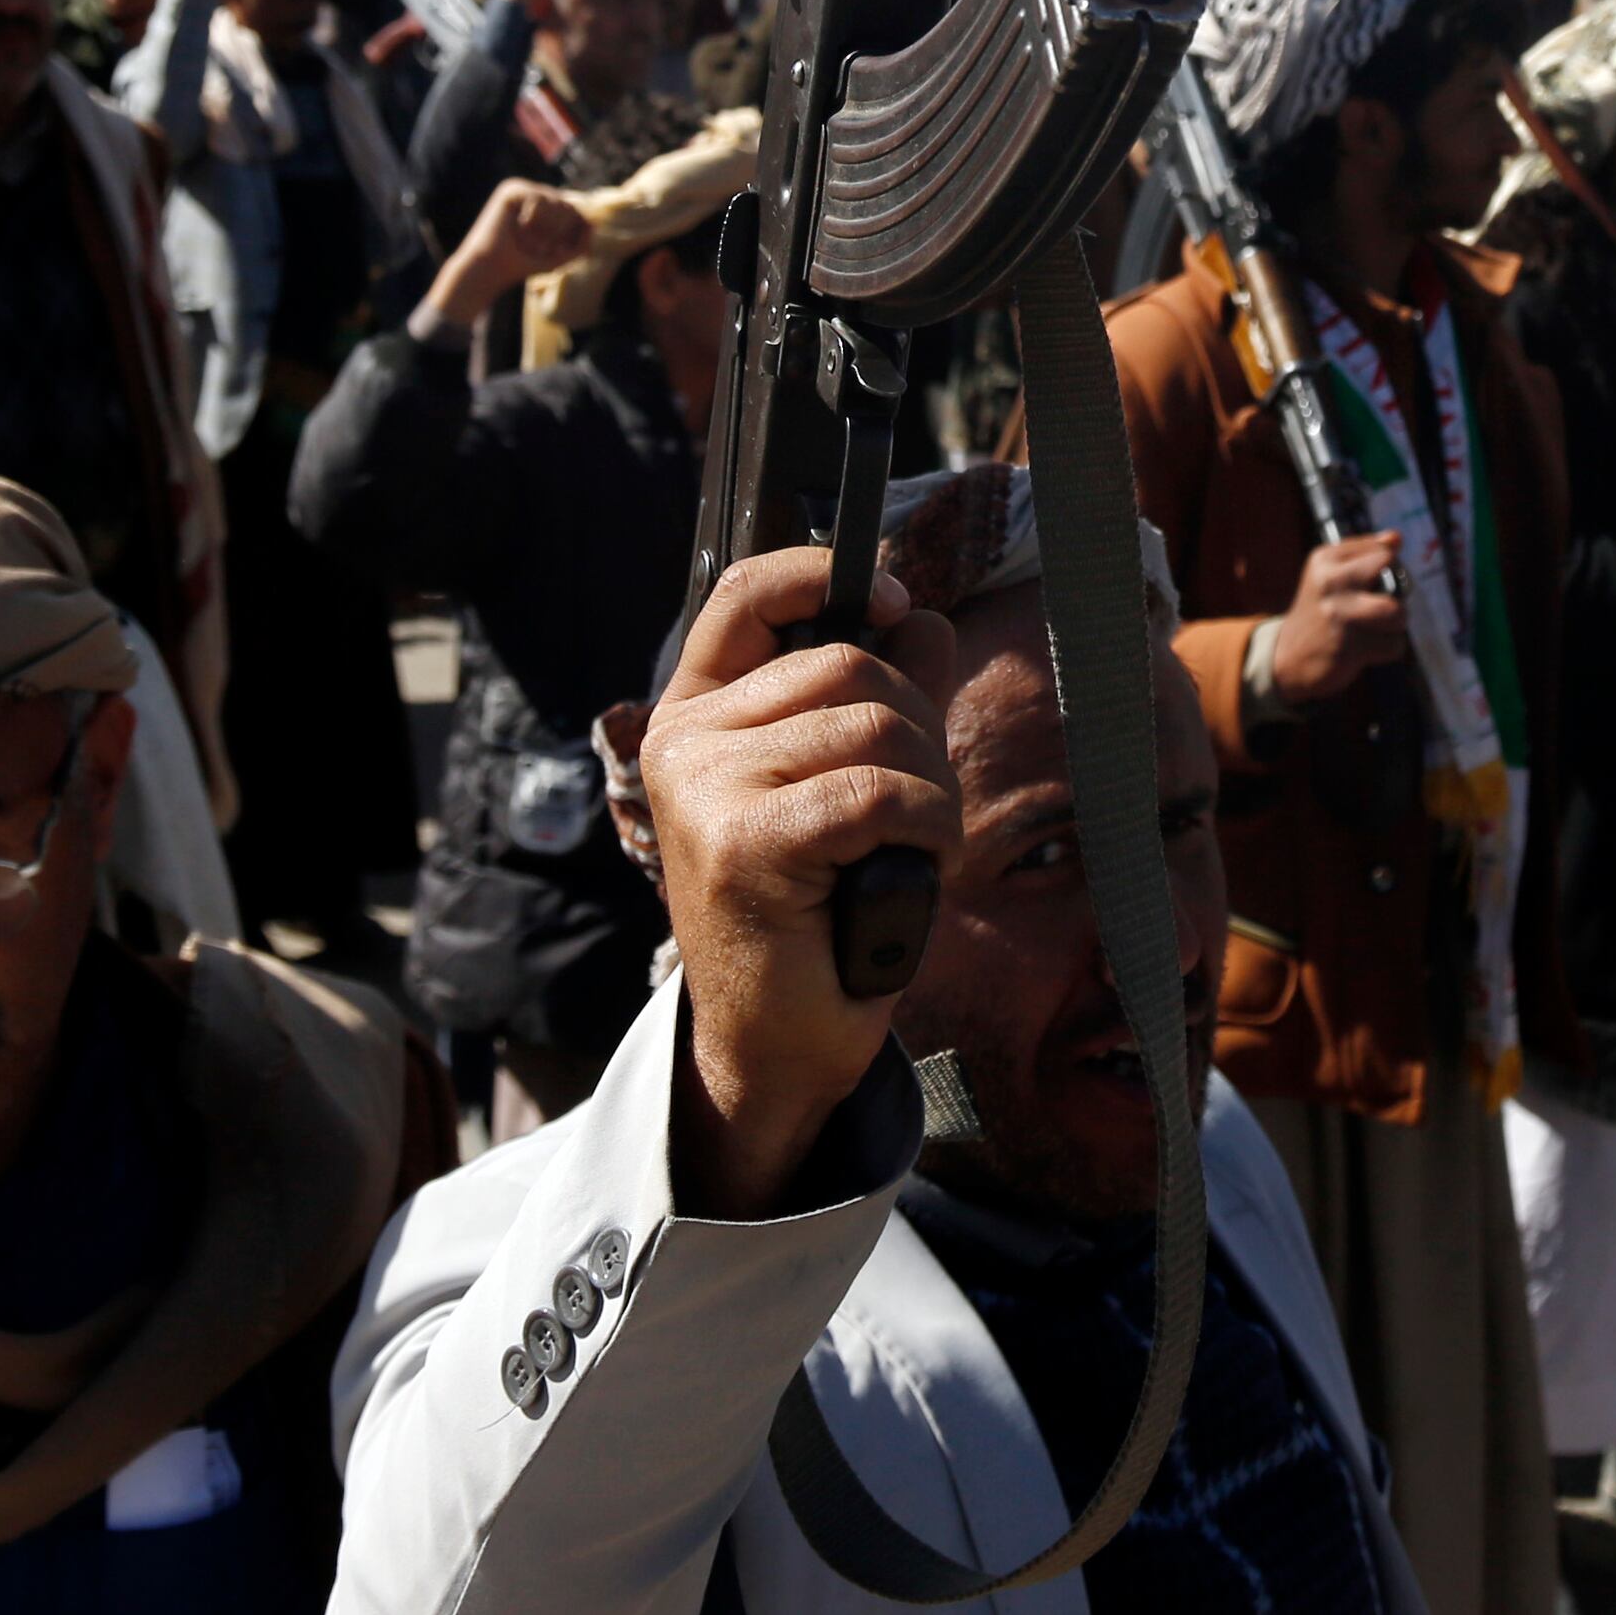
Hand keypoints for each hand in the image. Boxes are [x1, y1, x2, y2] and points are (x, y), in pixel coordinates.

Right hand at [423, 179, 597, 329]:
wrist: (491, 270)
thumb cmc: (521, 265)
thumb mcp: (558, 258)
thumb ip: (580, 244)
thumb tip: (594, 225)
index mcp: (542, 206)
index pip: (573, 210)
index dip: (571, 232)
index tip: (553, 249)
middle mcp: (532, 194)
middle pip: (568, 205)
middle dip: (559, 232)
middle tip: (539, 247)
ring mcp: (521, 189)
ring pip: (557, 201)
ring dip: (548, 228)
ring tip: (529, 240)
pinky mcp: (510, 190)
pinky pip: (539, 198)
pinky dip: (534, 219)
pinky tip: (519, 226)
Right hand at [641, 550, 963, 1217]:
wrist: (778, 1043)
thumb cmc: (816, 917)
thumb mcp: (851, 784)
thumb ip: (880, 696)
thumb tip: (920, 614)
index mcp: (696, 715)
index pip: (743, 595)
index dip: (820, 571)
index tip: (894, 597)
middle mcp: (684, 740)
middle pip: (848, 662)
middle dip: (919, 726)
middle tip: (918, 807)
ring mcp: (705, 788)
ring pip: (876, 724)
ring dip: (931, 787)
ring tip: (909, 846)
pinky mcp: (743, 840)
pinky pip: (881, 791)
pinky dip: (927, 826)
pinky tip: (912, 868)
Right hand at [1265, 530, 1409, 700]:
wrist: (1288, 657)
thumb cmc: (1321, 611)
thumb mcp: (1331, 574)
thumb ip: (1365, 554)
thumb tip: (1396, 537)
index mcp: (1326, 558)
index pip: (1384, 551)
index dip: (1391, 570)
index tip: (1376, 585)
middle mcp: (1330, 581)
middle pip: (1392, 573)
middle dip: (1396, 591)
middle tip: (1381, 608)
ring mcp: (1338, 614)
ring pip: (1397, 612)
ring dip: (1394, 626)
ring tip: (1374, 631)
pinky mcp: (1348, 646)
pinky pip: (1393, 645)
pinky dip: (1387, 650)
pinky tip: (1365, 650)